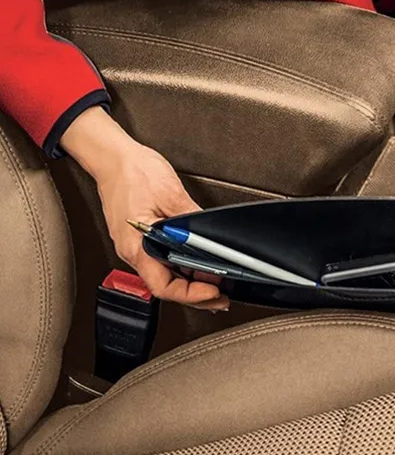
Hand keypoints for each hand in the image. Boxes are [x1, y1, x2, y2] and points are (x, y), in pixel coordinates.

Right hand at [61, 107, 229, 309]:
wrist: (113, 157)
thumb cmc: (132, 172)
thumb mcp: (171, 195)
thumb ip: (192, 221)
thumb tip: (211, 239)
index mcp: (137, 246)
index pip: (164, 287)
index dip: (191, 295)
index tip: (213, 292)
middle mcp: (133, 251)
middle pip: (166, 286)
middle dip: (196, 296)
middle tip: (221, 297)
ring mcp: (135, 246)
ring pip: (165, 276)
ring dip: (190, 283)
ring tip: (214, 287)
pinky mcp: (139, 238)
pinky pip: (161, 261)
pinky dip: (181, 268)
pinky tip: (196, 267)